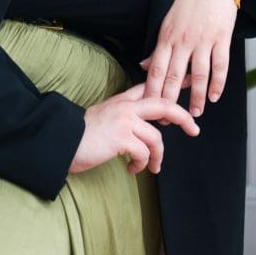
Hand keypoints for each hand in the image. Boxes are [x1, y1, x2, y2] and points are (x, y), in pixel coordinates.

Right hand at [68, 81, 199, 175]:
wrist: (61, 141)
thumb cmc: (80, 135)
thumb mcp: (103, 117)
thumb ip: (122, 116)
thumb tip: (141, 127)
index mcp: (121, 101)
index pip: (149, 88)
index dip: (169, 85)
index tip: (186, 84)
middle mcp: (125, 107)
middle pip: (163, 105)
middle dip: (183, 116)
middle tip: (194, 129)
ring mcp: (124, 121)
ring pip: (156, 137)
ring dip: (157, 157)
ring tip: (151, 168)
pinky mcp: (121, 138)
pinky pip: (144, 152)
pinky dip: (142, 164)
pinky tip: (132, 170)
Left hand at [141, 0, 239, 117]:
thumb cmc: (188, 4)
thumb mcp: (167, 24)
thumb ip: (159, 47)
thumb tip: (144, 65)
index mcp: (166, 38)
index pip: (156, 70)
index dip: (152, 91)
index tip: (150, 109)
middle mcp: (183, 41)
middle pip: (174, 77)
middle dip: (170, 101)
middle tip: (169, 120)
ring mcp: (203, 40)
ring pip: (198, 75)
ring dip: (197, 97)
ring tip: (196, 113)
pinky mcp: (221, 38)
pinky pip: (220, 65)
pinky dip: (218, 84)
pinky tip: (215, 97)